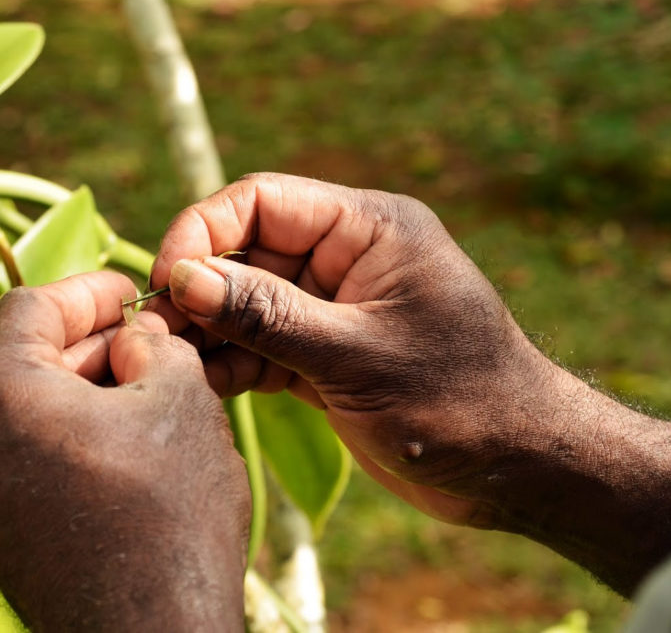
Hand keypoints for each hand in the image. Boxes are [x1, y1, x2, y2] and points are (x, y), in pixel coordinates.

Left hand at [0, 271, 249, 629]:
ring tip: (146, 393)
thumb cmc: (169, 512)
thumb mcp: (180, 397)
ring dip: (83, 395)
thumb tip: (136, 342)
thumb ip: (154, 346)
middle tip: (148, 342)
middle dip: (90, 345)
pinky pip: (29, 466)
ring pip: (29, 418)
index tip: (131, 294)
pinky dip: (72, 442)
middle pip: (24, 363)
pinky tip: (127, 448)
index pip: (29, 309)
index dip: (86, 293)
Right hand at [150, 172, 541, 526]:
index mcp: (367, 229)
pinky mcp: (323, 356)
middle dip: (197, 290)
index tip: (167, 280)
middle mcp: (344, 259)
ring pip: (244, 303)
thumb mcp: (356, 356)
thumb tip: (184, 276)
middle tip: (152, 334)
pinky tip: (203, 387)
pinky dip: (230, 364)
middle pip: (244, 252)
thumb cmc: (460, 402)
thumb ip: (267, 315)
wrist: (518, 470)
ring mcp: (331, 309)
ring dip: (206, 331)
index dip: (203, 231)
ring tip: (167, 364)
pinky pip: (260, 346)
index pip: (262, 200)